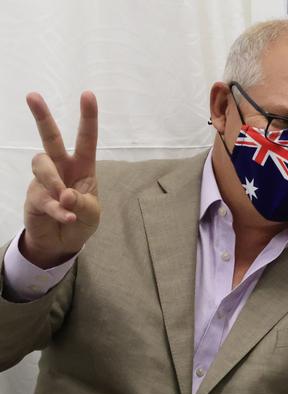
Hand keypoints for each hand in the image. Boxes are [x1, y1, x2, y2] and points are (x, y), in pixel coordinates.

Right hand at [22, 91, 99, 268]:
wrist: (63, 242)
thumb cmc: (81, 219)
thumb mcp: (91, 213)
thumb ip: (82, 203)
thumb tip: (65, 195)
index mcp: (82, 167)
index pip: (86, 139)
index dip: (88, 117)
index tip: (87, 94)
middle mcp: (62, 168)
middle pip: (50, 138)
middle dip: (42, 117)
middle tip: (32, 95)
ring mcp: (45, 180)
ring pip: (42, 165)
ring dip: (55, 182)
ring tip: (66, 201)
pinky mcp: (34, 196)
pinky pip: (42, 196)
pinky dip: (57, 209)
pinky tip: (66, 217)